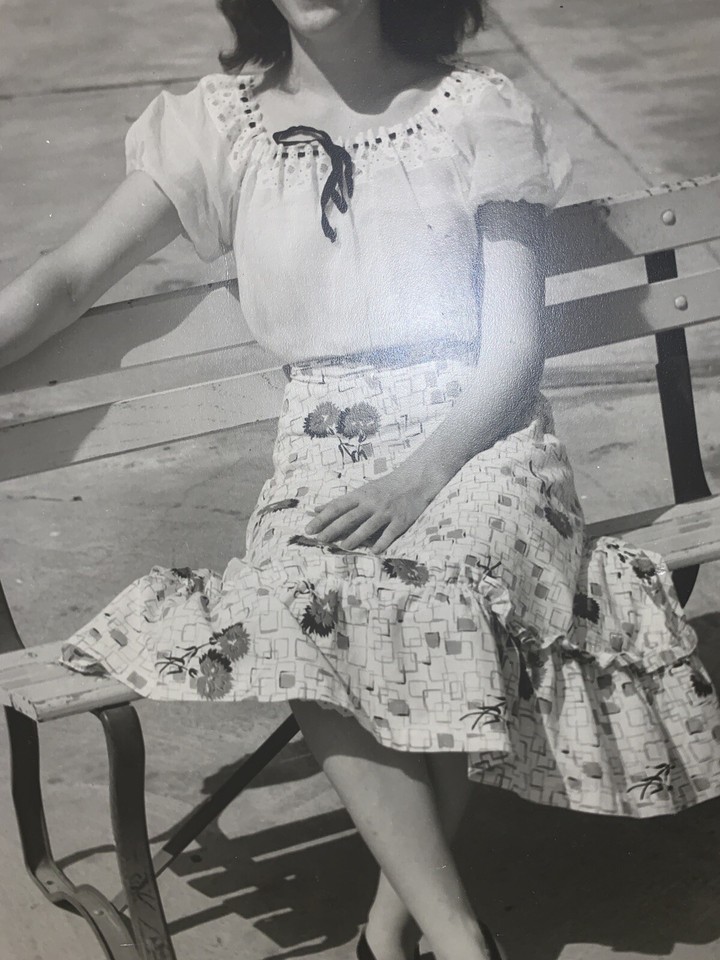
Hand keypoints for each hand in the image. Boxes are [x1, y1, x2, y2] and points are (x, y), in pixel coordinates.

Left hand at [305, 465, 445, 553]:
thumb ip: (340, 502)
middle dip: (333, 529)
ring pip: (368, 526)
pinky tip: (374, 551)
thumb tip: (316, 509)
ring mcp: (386, 512)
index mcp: (360, 495)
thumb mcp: (361, 491)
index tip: (308, 529)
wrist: (415, 480)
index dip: (322, 518)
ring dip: (355, 537)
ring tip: (343, 546)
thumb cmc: (385, 487)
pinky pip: (390, 533)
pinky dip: (382, 543)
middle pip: (349, 517)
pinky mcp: (401, 520)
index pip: (337, 507)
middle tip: (319, 540)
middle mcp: (372, 503)